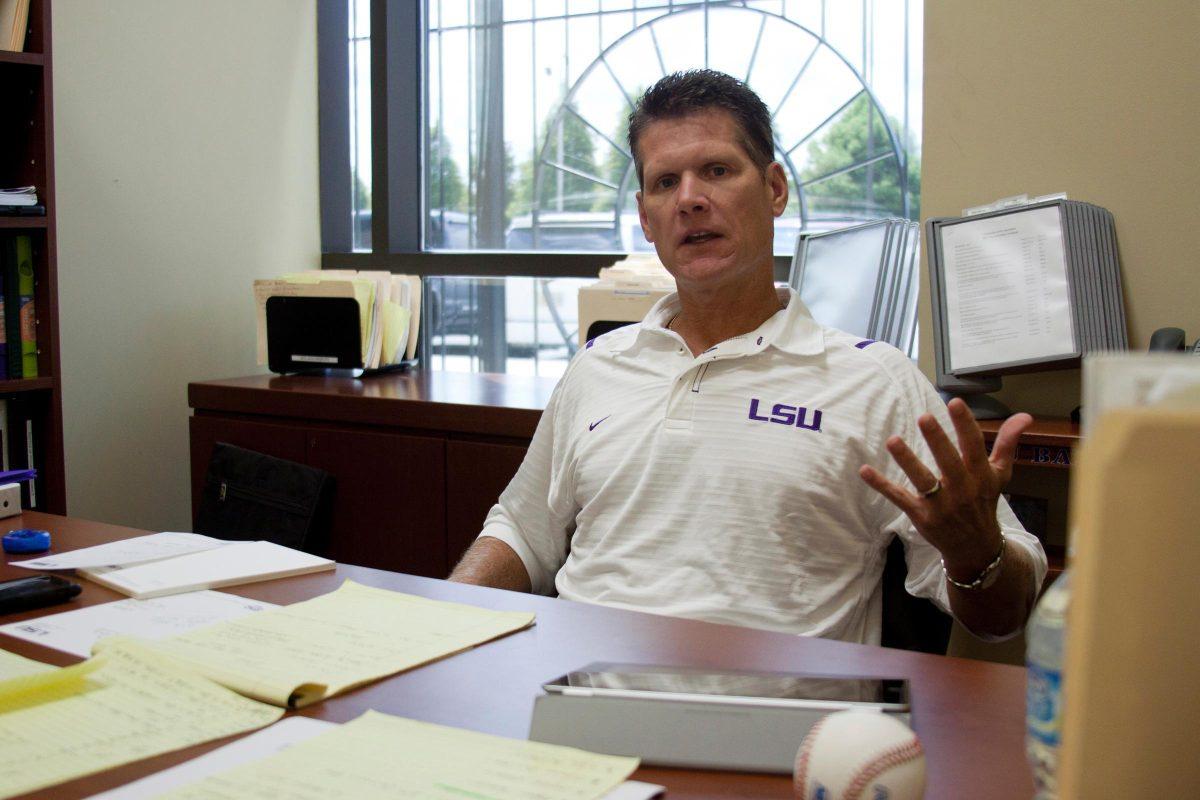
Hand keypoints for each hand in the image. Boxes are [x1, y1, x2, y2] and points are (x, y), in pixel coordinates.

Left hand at [858, 399, 1032, 580]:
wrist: (976, 548)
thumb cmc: (984, 502)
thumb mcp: (1000, 474)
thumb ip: (1007, 443)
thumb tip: (1025, 416)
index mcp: (981, 475)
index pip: (974, 446)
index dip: (965, 424)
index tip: (955, 402)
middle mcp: (962, 489)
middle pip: (949, 462)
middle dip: (937, 440)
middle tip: (924, 417)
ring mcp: (940, 504)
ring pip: (923, 480)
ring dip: (907, 461)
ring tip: (892, 441)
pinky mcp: (921, 516)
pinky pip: (899, 498)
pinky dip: (881, 485)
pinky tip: (864, 470)